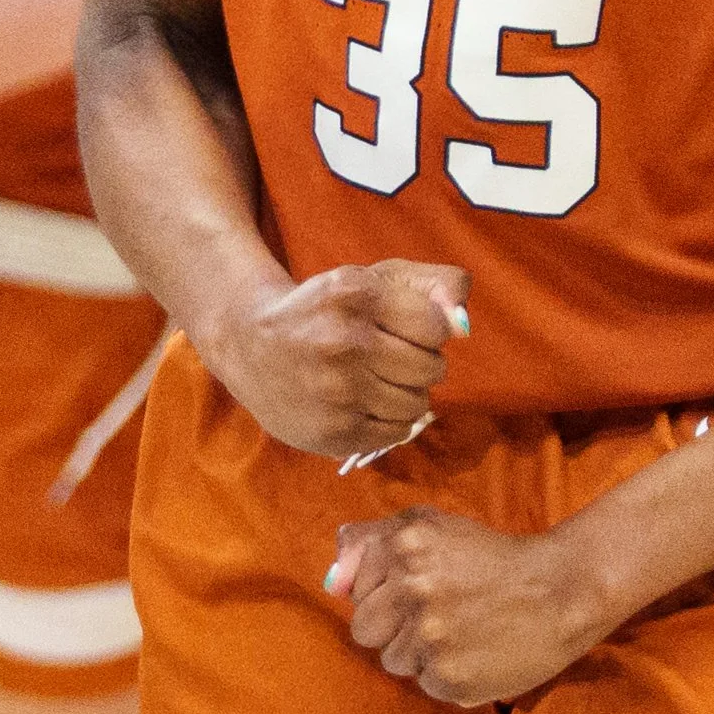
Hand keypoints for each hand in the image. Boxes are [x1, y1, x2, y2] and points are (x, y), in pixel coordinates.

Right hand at [206, 261, 468, 459]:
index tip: (406, 330)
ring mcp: (336, 392)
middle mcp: (344, 343)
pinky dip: (389, 421)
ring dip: (406, 395)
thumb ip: (430, 284)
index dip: (428, 331)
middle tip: (390, 358)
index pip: (436, 327)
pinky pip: (396, 434)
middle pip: (432, 369)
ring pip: (417, 405)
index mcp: (354, 295)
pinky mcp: (332, 431)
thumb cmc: (325, 309)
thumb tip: (463, 322)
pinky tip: (364, 403)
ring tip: (374, 381)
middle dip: (420, 364)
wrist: (251, 345)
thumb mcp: (370, 279)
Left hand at [328, 507, 598, 705]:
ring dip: (419, 652)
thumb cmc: (493, 558)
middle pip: (365, 630)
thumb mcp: (434, 525)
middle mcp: (412, 590)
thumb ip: (374, 539)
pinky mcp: (448, 679)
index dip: (385, 593)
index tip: (418, 589)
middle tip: (433, 616)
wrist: (559, 591)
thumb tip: (332, 576)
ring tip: (460, 632)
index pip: (356, 590)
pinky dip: (446, 674)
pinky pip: (425, 685)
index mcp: (405, 546)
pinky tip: (475, 652)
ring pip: (393, 661)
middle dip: (392, 626)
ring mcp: (429, 638)